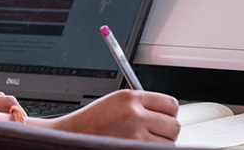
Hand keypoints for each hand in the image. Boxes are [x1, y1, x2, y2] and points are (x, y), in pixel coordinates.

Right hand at [26, 89, 179, 142]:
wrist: (70, 136)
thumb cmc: (91, 123)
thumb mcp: (116, 102)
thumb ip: (142, 105)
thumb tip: (168, 114)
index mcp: (130, 98)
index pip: (171, 104)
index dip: (168, 113)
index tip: (163, 118)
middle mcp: (135, 115)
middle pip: (174, 125)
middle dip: (166, 131)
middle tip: (152, 134)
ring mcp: (135, 135)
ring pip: (169, 143)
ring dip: (159, 144)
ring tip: (139, 141)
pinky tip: (137, 147)